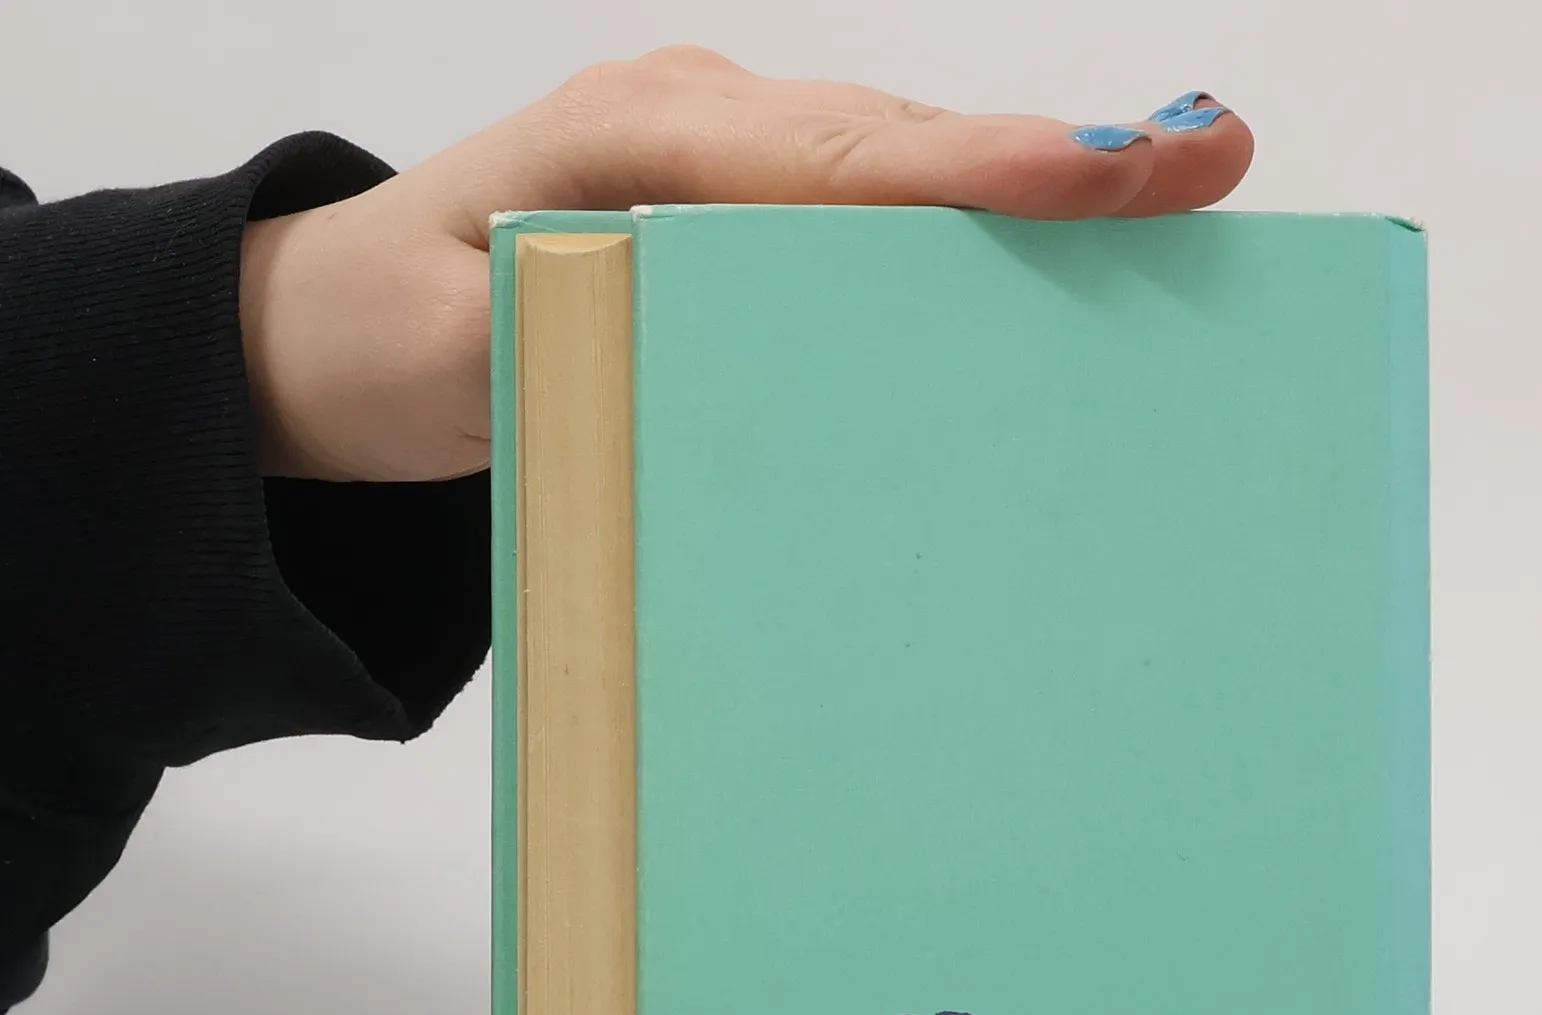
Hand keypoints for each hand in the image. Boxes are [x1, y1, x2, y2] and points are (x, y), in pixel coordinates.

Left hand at [238, 50, 1252, 481]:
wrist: (325, 331)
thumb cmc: (385, 336)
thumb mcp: (460, 351)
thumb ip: (582, 334)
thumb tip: (745, 355)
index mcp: (639, 140)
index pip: (849, 156)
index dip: (992, 167)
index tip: (1123, 168)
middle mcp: (701, 128)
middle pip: (907, 145)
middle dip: (1058, 161)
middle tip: (1212, 168)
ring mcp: (725, 168)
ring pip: (902, 174)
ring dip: (1028, 195)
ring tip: (1174, 207)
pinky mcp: (738, 220)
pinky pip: (870, 222)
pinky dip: (962, 239)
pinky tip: (1050, 264)